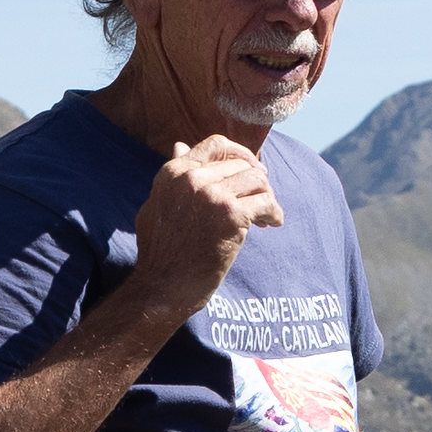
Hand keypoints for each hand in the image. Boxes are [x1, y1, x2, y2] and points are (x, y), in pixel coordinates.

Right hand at [121, 138, 280, 322]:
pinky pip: (266, 202)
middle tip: (259, 201)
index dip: (239, 154)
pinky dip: (274, 213)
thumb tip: (179, 146)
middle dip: (255, 181)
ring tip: (265, 215)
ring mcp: (212, 195)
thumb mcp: (157, 203)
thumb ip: (173, 176)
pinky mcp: (231, 215)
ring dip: (266, 195)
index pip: (216, 145)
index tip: (250, 168)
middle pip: (242, 164)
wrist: (163, 286)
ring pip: (258, 179)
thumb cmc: (160, 252)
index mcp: (175, 172)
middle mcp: (193, 178)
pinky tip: (272, 224)